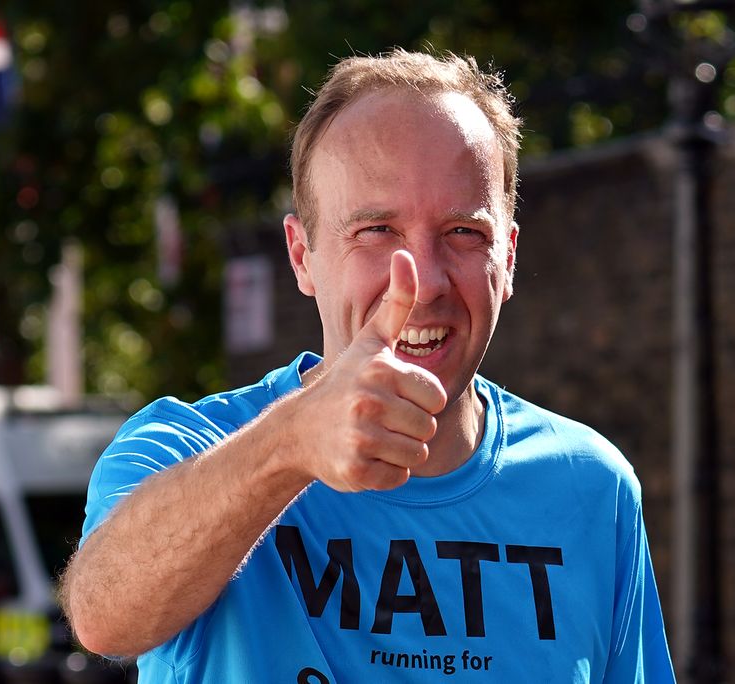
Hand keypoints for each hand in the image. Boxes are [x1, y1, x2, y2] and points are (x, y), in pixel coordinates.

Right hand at [297, 250, 446, 490]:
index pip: (436, 397)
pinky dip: (386, 472)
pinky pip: (398, 477)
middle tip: (380, 417)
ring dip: (399, 450)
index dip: (418, 399)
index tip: (390, 394)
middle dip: (410, 426)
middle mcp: (369, 403)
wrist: (299, 429)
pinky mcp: (355, 470)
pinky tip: (364, 455)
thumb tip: (406, 255)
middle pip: (428, 427)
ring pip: (416, 454)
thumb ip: (397, 301)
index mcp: (380, 371)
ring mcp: (361, 438)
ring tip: (372, 435)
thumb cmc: (346, 380)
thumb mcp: (371, 339)